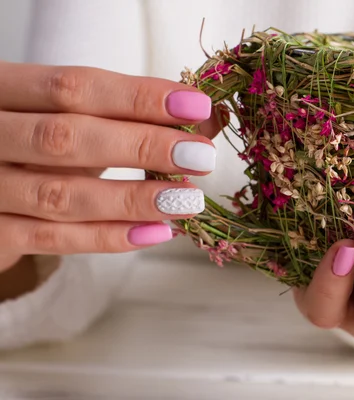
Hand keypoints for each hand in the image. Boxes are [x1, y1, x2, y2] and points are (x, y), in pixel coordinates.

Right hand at [0, 61, 223, 273]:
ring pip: (60, 194)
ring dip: (133, 199)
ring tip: (187, 200)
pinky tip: (156, 232)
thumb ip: (127, 118)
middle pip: (66, 136)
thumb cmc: (32, 148)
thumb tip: (206, 119)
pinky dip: (108, 237)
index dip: (139, 97)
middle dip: (141, 146)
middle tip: (200, 156)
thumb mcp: (69, 122)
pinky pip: (52, 239)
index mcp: (3, 90)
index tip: (196, 106)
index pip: (74, 87)